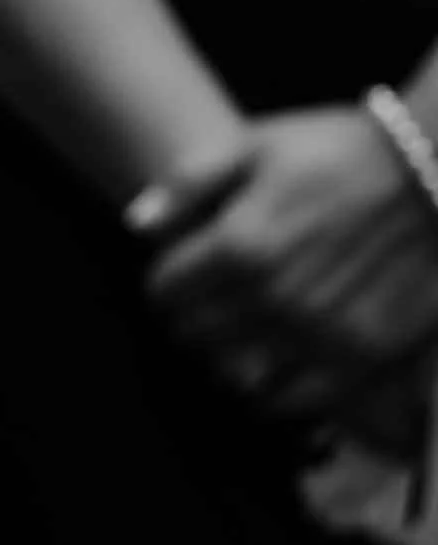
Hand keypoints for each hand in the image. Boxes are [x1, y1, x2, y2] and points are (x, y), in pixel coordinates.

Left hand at [143, 108, 437, 426]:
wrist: (434, 170)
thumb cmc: (337, 150)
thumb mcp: (253, 145)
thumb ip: (186, 185)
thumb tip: (136, 224)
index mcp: (238, 246)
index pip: (164, 291)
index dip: (162, 281)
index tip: (176, 272)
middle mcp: (273, 299)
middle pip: (194, 334)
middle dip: (189, 317)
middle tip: (205, 301)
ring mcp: (320, 333)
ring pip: (237, 371)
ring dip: (227, 355)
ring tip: (237, 332)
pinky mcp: (364, 356)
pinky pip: (298, 399)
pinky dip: (275, 390)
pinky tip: (273, 367)